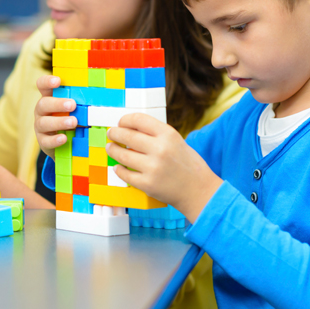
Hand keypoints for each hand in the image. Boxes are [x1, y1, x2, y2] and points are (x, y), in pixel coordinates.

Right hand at [34, 75, 76, 158]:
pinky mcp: (42, 140)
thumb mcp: (76, 109)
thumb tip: (102, 97)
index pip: (42, 85)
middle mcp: (42, 110)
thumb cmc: (71, 119)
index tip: (58, 81)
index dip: (47, 82)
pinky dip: (55, 140)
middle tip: (73, 105)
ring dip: (59, 122)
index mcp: (49, 98)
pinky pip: (45, 140)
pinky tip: (64, 138)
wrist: (63, 143)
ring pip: (44, 122)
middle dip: (58, 104)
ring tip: (73, 122)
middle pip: (43, 104)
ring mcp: (40, 126)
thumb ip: (82, 102)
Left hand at [106, 113, 222, 222]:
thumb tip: (129, 129)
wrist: (199, 191)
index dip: (125, 120)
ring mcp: (153, 168)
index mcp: (168, 135)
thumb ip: (156, 135)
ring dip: (113, 150)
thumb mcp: (176, 141)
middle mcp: (160, 149)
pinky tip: (118, 167)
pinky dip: (119, 169)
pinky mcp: (147, 184)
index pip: (138, 120)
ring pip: (123, 155)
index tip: (120, 122)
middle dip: (115, 134)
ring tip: (110, 148)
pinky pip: (125, 174)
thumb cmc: (188, 165)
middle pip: (127, 136)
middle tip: (111, 134)